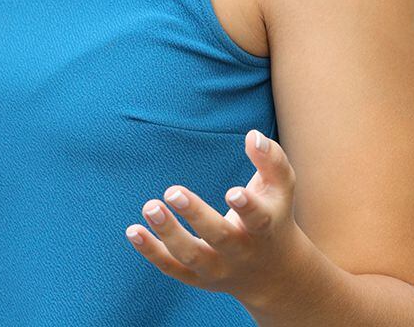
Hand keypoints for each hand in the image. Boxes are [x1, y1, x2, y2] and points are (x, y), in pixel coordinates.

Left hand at [126, 130, 312, 303]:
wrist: (273, 273)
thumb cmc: (272, 216)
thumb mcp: (280, 190)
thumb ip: (272, 161)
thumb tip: (253, 136)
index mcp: (265, 229)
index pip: (259, 220)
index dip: (248, 207)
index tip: (233, 191)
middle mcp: (242, 252)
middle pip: (221, 238)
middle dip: (197, 216)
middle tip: (172, 191)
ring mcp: (218, 268)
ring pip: (192, 256)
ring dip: (169, 234)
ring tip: (150, 207)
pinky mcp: (196, 277)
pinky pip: (171, 267)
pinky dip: (152, 252)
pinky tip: (133, 230)